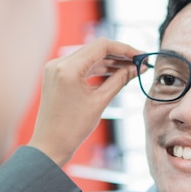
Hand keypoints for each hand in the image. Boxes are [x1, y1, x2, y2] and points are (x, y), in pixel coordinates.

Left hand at [27, 38, 140, 166]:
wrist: (50, 145)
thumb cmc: (72, 128)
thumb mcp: (100, 101)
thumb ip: (120, 80)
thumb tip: (137, 68)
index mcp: (68, 68)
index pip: (101, 46)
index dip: (124, 49)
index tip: (141, 56)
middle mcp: (59, 63)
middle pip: (96, 49)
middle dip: (119, 55)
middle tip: (140, 63)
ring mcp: (57, 68)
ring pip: (90, 57)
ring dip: (111, 62)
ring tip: (132, 69)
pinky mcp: (58, 75)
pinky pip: (82, 66)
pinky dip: (99, 69)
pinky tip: (116, 73)